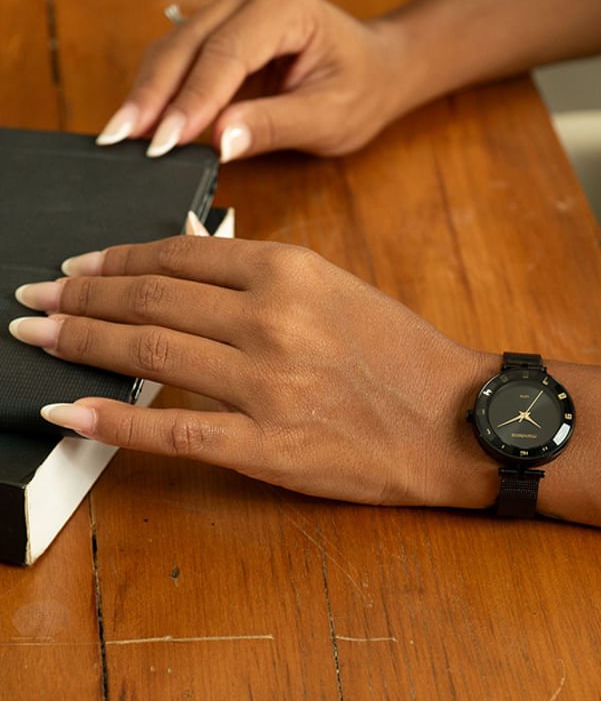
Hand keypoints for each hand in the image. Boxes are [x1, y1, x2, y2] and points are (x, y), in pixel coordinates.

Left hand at [9, 236, 494, 507]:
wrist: (459, 420)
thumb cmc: (405, 356)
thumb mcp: (339, 291)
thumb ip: (264, 276)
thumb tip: (190, 262)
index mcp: (291, 271)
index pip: (179, 255)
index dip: (115, 260)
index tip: (78, 267)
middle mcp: (271, 319)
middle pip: (151, 299)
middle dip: (80, 297)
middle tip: (34, 299)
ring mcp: (266, 384)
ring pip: (149, 353)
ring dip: (81, 342)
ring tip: (38, 337)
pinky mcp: (268, 446)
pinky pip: (173, 431)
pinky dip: (112, 419)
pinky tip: (69, 409)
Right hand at [96, 0, 410, 161]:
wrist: (376, 71)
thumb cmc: (361, 91)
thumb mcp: (328, 118)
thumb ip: (273, 127)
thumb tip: (219, 141)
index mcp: (287, 5)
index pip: (227, 54)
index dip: (192, 100)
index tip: (163, 141)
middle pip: (188, 45)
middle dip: (154, 96)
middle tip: (121, 141)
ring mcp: (233, 4)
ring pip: (175, 48)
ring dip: (148, 93)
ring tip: (121, 137)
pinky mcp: (220, 27)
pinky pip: (181, 58)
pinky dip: (161, 91)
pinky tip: (142, 122)